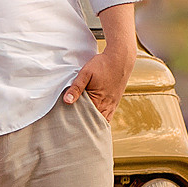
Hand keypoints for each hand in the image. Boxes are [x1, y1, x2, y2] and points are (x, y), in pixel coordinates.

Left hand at [63, 4, 137, 118]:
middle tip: (72, 128)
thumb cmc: (102, 64)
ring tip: (81, 126)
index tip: (67, 124)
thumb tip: (67, 101)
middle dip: (83, 125)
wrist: (120, 58)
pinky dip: (100, 120)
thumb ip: (76, 87)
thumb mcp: (86, 73)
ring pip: (102, 121)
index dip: (76, 122)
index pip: (85, 118)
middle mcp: (107, 106)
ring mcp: (112, 105)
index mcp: (98, 101)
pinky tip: (92, 120)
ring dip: (92, 123)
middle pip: (93, 122)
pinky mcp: (115, 102)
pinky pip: (108, 117)